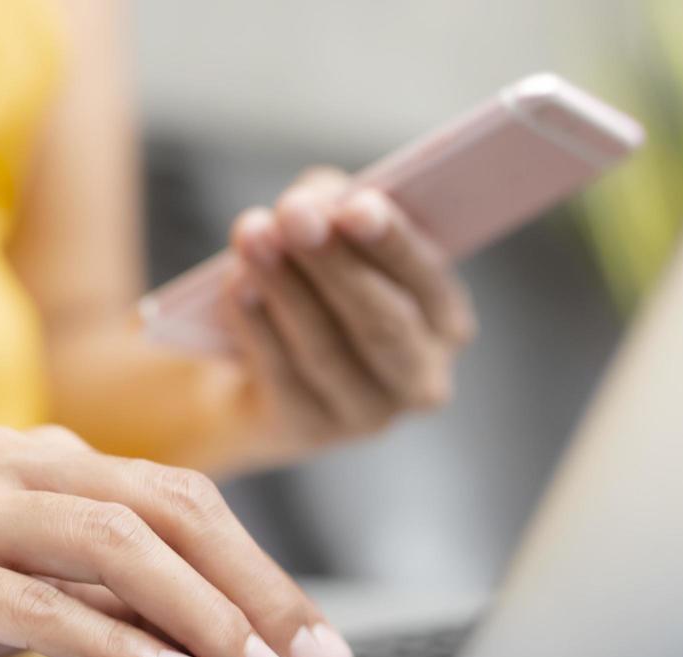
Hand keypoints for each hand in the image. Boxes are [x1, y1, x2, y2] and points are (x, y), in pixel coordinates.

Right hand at [0, 426, 353, 656]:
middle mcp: (12, 466)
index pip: (182, 502)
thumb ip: (89, 587)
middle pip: (169, 509)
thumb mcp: (4, 577)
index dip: (258, 567)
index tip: (313, 634)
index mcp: (45, 462)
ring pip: (113, 541)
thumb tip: (199, 632)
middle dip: (255, 587)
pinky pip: (32, 597)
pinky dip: (110, 638)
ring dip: (202, 610)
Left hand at [224, 168, 476, 455]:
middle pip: (383, 322)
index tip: (356, 206)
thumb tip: (314, 202)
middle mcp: (421, 376)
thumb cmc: (313, 288)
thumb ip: (332, 207)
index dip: (393, 242)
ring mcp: (368, 413)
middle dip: (335, 263)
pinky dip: (257, 325)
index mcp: (445, 320)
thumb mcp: (330, 237)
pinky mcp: (312, 429)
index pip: (427, 280)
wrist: (253, 373)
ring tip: (252, 234)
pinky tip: (237, 284)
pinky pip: (283, 375)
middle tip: (294, 213)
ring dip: (286, 286)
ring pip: (327, 348)